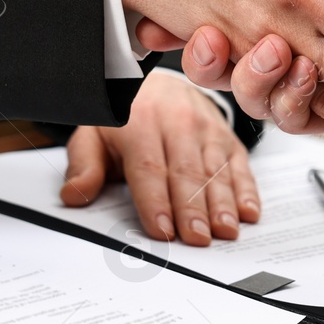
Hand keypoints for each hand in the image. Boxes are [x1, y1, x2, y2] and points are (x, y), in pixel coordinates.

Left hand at [60, 70, 256, 246]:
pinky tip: (249, 212)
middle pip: (187, 172)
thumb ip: (84, 164)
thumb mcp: (94, 133)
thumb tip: (74, 195)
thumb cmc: (125, 118)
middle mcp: (177, 123)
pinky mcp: (228, 138)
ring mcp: (207, 130)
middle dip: (193, 209)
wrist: (161, 84)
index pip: (149, 167)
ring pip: (216, 171)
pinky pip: (239, 166)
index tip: (162, 230)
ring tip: (226, 231)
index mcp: (140, 123)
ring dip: (223, 204)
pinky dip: (246, 190)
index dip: (156, 201)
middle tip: (198, 239)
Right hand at [170, 0, 323, 130]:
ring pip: (271, 90)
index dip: (200, 15)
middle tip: (200, 38)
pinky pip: (312, 115)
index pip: (235, 4)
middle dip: (215, 57)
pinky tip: (303, 77)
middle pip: (244, 53)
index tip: (168, 16)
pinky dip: (301, 106)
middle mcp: (312, 25)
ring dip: (263, 80)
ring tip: (272, 51)